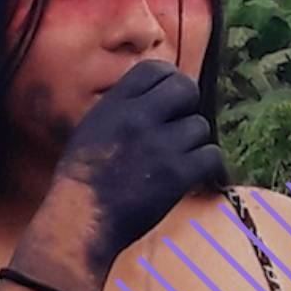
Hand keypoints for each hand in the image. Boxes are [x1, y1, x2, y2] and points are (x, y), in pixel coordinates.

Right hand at [17, 61, 222, 290]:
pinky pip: (211, 156)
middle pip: (185, 89)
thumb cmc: (78, 182)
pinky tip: (198, 175)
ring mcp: (161, 145)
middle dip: (188, 105)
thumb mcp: (90, 131)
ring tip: (178, 159)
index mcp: (115, 105)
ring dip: (193, 143)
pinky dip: (208, 167)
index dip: (168, 80)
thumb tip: (150, 102)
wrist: (79, 221)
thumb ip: (119, 111)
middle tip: (180, 125)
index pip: (154, 70)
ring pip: (200, 126)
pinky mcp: (177, 174)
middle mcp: (139, 118)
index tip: (169, 97)